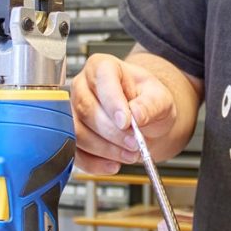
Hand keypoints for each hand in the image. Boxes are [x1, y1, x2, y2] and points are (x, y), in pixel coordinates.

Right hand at [70, 53, 177, 173]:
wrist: (144, 119)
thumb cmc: (148, 101)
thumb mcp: (160, 98)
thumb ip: (151, 104)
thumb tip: (136, 114)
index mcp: (103, 67)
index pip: (102, 79)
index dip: (113, 102)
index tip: (127, 122)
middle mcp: (83, 85)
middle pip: (86, 109)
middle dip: (112, 132)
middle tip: (134, 143)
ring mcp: (73, 110)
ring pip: (77, 133)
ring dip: (105, 149)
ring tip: (129, 153)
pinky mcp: (71, 135)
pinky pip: (75, 152)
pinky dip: (95, 163)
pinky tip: (113, 164)